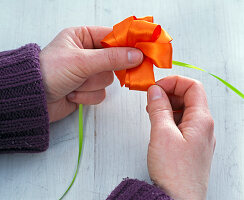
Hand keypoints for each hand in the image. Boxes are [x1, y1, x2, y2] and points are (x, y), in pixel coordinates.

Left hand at [39, 26, 142, 121]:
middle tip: (95, 72)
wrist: (34, 100)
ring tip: (74, 84)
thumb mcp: (81, 61)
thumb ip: (111, 58)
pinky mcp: (87, 89)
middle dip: (101, 71)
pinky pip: (100, 93)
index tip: (142, 50)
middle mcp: (87, 54)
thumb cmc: (50, 72)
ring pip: (107, 80)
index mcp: (82, 37)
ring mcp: (87, 72)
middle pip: (113, 61)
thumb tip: (137, 55)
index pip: (112, 37)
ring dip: (89, 85)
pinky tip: (72, 94)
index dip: (127, 44)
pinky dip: (86, 96)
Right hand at [146, 76, 215, 199]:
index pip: (193, 87)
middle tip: (152, 98)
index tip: (157, 86)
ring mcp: (196, 136)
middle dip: (169, 93)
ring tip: (152, 111)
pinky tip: (158, 123)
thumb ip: (159, 108)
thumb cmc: (175, 173)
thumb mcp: (162, 134)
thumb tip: (156, 91)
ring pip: (184, 110)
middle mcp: (202, 127)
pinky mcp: (189, 144)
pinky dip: (168, 118)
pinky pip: (181, 123)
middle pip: (189, 97)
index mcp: (201, 120)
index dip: (174, 82)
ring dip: (167, 106)